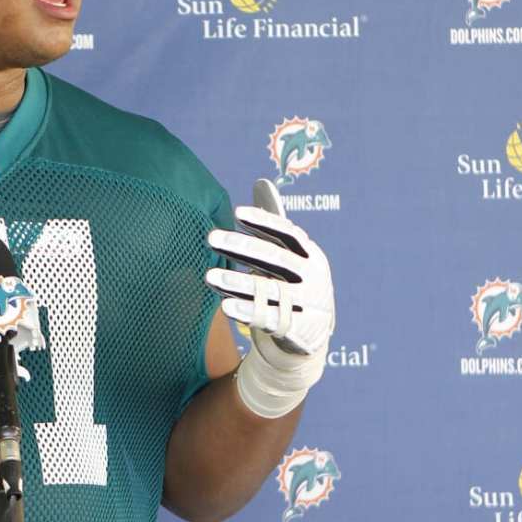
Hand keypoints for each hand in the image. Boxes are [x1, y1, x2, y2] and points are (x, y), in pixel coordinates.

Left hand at [204, 179, 334, 416]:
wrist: (309, 337)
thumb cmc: (290, 288)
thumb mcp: (288, 258)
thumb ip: (273, 226)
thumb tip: (261, 183)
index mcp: (311, 255)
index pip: (288, 233)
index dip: (264, 222)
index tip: (236, 212)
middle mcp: (313, 277)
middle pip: (276, 259)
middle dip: (242, 247)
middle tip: (210, 237)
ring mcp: (310, 305)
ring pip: (270, 290)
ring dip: (237, 282)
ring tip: (208, 276)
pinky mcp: (301, 330)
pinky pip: (270, 318)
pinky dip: (247, 311)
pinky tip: (225, 305)